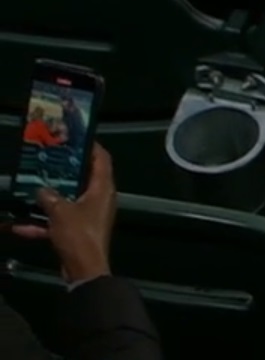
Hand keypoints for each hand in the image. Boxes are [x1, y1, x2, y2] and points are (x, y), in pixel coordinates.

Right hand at [11, 145, 116, 285]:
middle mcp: (99, 198)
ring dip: (49, 197)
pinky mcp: (78, 230)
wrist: (83, 269)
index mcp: (103, 188)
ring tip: (30, 188)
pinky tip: (19, 225)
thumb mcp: (60, 211)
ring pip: (68, 200)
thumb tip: (41, 188)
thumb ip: (49, 196)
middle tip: (47, 161)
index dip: (91, 146)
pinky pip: (59, 221)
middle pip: (83, 178)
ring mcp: (89, 215)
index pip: (102, 159)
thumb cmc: (78, 235)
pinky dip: (42, 222)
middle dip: (64, 171)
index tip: (75, 138)